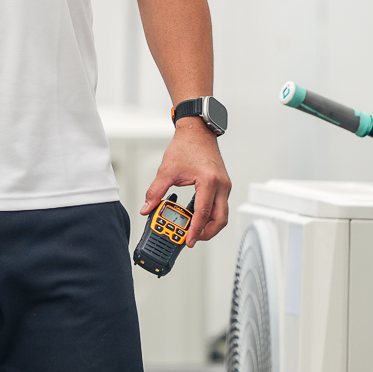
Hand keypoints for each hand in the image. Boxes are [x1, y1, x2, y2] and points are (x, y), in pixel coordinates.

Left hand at [141, 119, 230, 245]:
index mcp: (209, 181)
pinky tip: (198, 217)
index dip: (195, 230)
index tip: (188, 241)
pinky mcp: (223, 185)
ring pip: (222, 214)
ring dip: (210, 225)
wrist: (197, 131)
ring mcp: (224, 185)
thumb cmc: (187, 145)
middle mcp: (221, 185)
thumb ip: (156, 191)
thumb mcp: (167, 170)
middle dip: (207, 233)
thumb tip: (147, 208)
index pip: (203, 213)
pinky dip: (211, 215)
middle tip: (193, 240)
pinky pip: (220, 206)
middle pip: (220, 219)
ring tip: (194, 231)